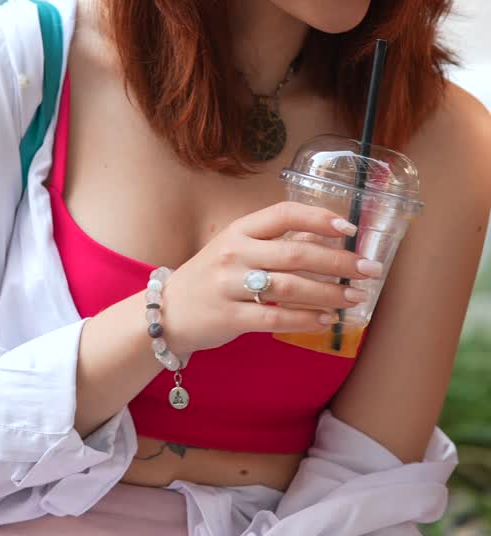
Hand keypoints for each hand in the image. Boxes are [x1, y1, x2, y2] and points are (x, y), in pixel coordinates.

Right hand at [161, 201, 381, 361]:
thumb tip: (325, 241)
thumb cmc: (211, 277)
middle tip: (368, 269)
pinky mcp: (230, 317)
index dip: (318, 217)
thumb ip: (273, 244)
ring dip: (329, 293)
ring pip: (291, 287)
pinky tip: (326, 321)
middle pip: (296, 253)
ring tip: (355, 297)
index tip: (349, 227)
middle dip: (339, 261)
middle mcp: (235, 253)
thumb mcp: (235, 249)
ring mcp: (230, 285)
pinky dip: (306, 320)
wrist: (167, 311)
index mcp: (239, 231)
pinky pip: (276, 318)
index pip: (283, 214)